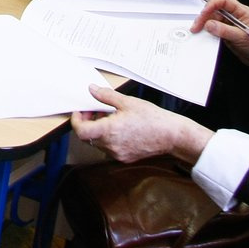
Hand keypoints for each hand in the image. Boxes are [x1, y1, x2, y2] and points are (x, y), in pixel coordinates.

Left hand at [71, 84, 211, 164]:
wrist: (172, 135)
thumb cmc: (152, 118)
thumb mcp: (127, 102)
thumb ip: (105, 96)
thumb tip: (92, 90)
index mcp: (108, 131)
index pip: (80, 131)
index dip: (76, 121)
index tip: (80, 112)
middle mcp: (110, 146)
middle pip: (87, 137)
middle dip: (87, 123)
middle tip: (95, 111)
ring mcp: (117, 154)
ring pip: (97, 143)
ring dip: (98, 130)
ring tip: (109, 117)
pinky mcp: (125, 157)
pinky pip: (109, 148)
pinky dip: (108, 137)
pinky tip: (119, 127)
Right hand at [194, 0, 248, 82]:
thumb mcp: (241, 38)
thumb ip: (225, 30)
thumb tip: (209, 25)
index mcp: (242, 12)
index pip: (224, 1)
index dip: (212, 5)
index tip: (203, 14)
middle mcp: (235, 16)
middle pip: (215, 9)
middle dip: (204, 16)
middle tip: (197, 26)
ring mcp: (230, 23)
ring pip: (213, 18)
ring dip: (204, 24)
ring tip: (197, 30)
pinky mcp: (226, 31)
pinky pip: (214, 27)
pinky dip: (207, 30)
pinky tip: (204, 34)